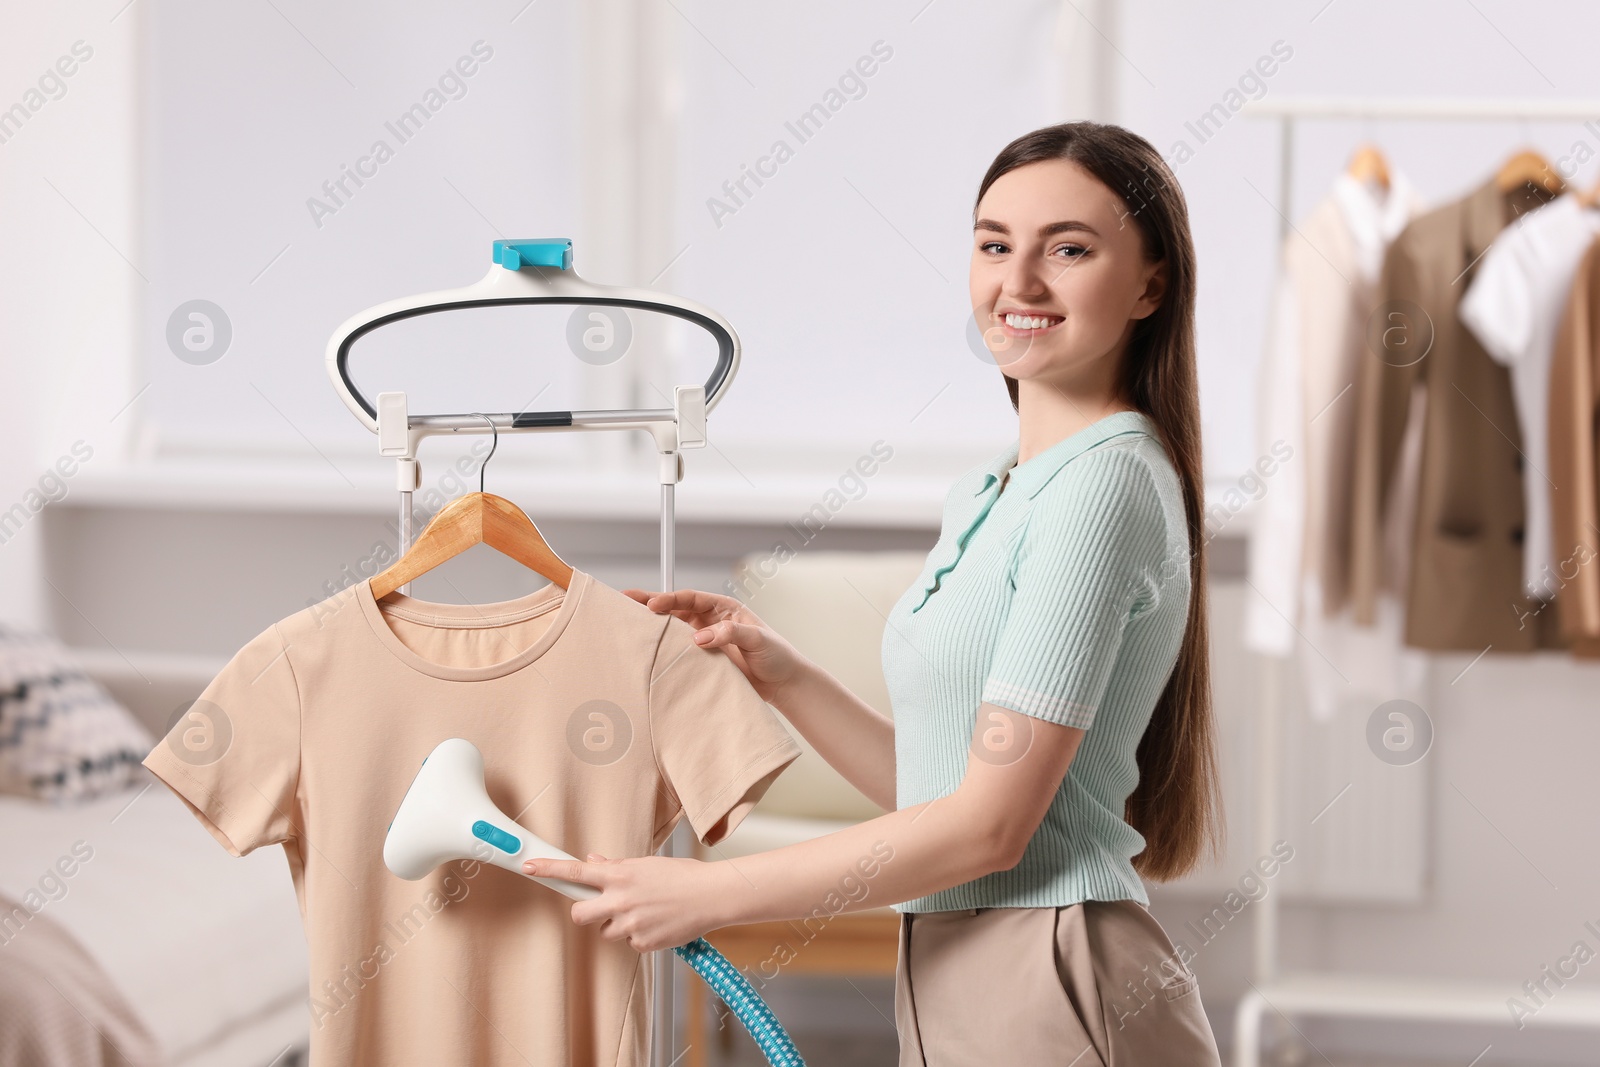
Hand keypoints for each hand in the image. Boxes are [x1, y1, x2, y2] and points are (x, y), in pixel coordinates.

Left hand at [524, 852, 728, 954]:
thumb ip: (616, 866)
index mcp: (620, 875)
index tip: (529, 866)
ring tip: (643, 913)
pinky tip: (656, 924)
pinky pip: (629, 943)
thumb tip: (594, 862)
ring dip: (617, 924)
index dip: (548, 869)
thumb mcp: (646, 864)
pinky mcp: (643, 943)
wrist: (711, 896)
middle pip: (579, 914)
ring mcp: (630, 924)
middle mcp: (620, 900)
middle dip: (585, 912)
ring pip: (605, 931)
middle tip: (602, 907)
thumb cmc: (682, 876)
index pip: (576, 872)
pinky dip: (639, 936)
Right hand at [621, 587, 805, 704]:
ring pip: (673, 629)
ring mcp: (705, 640)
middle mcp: (711, 621)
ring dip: (652, 627)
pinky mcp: (703, 660)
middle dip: (650, 604)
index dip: (669, 599)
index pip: (690, 598)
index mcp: (723, 608)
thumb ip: (731, 633)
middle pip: (675, 609)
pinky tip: (646, 651)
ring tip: (627, 624)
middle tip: (624, 600)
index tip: (652, 605)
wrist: (784, 684)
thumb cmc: (778, 656)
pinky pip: (678, 651)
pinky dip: (662, 650)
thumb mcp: (758, 639)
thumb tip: (700, 637)